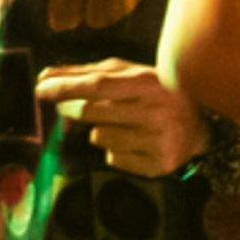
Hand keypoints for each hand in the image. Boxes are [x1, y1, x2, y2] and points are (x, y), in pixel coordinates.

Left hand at [37, 60, 206, 177]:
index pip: (97, 85)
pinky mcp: (157, 166)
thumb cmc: (154, 94)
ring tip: (121, 123)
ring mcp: (157, 142)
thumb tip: (45, 77)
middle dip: (70, 109)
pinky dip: (114, 149)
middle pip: (92, 113)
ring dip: (99, 130)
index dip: (65, 87)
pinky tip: (134, 141)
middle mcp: (155, 112)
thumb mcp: (129, 74)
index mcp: (148, 83)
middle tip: (65, 107)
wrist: (199, 127)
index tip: (40, 88)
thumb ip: (88, 73)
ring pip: (99, 138)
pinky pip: (113, 158)